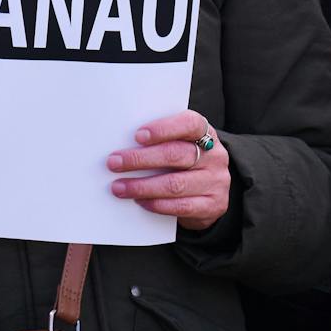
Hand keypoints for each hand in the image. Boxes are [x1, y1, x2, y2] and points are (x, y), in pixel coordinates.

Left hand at [107, 110, 230, 230]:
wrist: (210, 192)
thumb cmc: (185, 161)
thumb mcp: (180, 143)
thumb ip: (160, 140)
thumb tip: (122, 143)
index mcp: (206, 132)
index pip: (189, 123)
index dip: (163, 129)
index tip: (137, 136)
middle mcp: (214, 156)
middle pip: (176, 155)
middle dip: (140, 159)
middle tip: (114, 162)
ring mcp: (216, 182)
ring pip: (175, 184)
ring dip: (142, 186)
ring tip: (119, 187)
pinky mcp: (213, 205)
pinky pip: (181, 206)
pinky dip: (156, 204)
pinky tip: (139, 201)